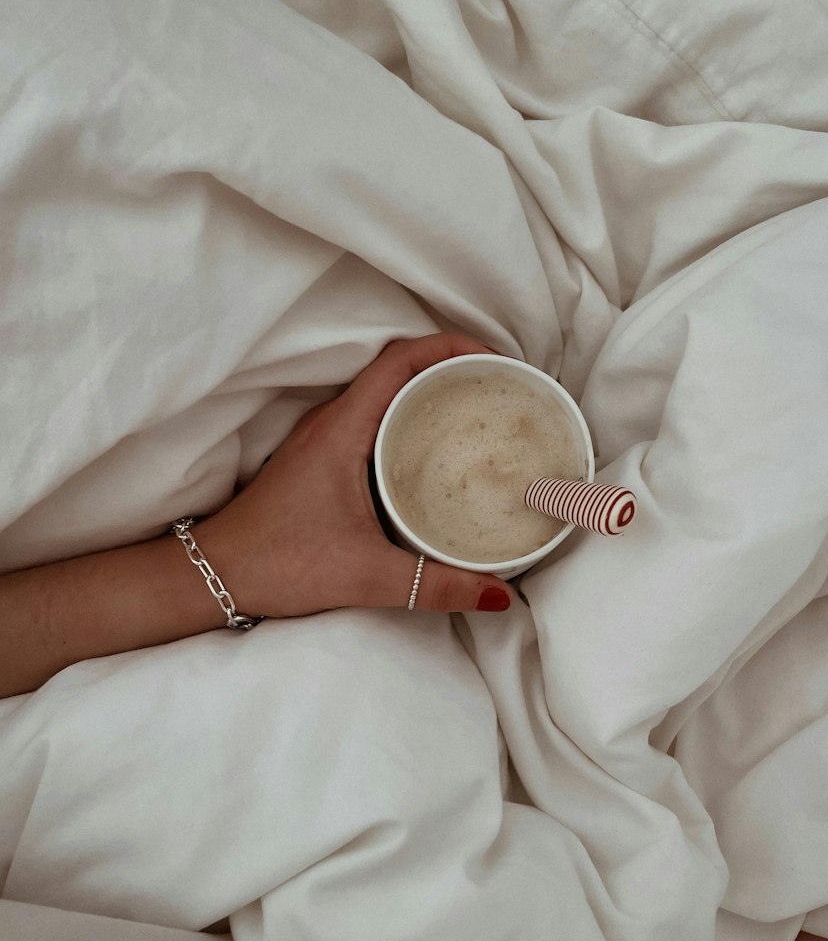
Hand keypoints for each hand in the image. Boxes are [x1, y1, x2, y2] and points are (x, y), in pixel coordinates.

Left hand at [196, 335, 513, 616]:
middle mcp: (332, 421)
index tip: (496, 362)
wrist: (214, 575)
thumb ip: (438, 585)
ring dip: (430, 391)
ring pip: (385, 392)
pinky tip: (435, 452)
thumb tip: (499, 593)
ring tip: (478, 412)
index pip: (402, 359)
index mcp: (342, 428)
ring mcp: (323, 437)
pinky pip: (374, 418)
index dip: (453, 347)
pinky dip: (409, 418)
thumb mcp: (368, 576)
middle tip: (499, 388)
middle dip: (453, 366)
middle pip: (399, 366)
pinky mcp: (320, 457)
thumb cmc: (279, 564)